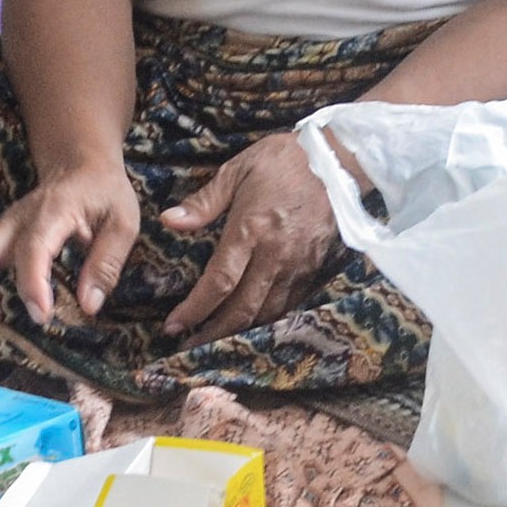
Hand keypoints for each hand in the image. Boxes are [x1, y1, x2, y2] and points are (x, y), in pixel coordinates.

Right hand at [0, 164, 140, 338]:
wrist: (81, 164)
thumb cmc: (104, 193)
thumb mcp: (123, 222)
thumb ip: (107, 262)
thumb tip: (89, 305)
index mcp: (55, 211)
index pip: (34, 246)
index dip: (33, 281)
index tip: (40, 315)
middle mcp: (20, 218)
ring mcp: (5, 227)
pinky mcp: (0, 237)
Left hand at [158, 136, 341, 342]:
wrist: (337, 159)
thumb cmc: (282, 160)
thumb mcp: (238, 169)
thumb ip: (204, 201)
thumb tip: (169, 220)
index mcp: (251, 229)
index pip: (219, 283)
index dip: (195, 309)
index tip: (174, 325)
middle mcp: (275, 254)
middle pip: (242, 309)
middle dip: (213, 333)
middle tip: (189, 346)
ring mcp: (298, 264)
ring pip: (267, 312)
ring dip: (239, 332)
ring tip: (215, 339)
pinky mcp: (314, 266)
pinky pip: (288, 304)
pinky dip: (266, 319)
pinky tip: (251, 323)